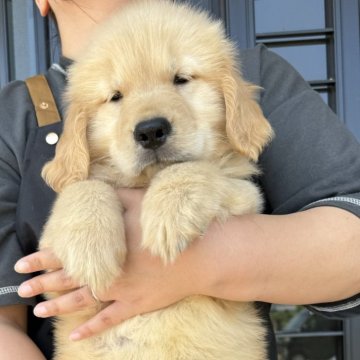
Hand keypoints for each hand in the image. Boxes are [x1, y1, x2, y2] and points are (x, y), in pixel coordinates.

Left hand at [15, 188, 200, 339]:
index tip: (24, 262)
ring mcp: (120, 291)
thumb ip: (116, 196)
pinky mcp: (135, 304)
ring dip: (59, 306)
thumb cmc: (167, 227)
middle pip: (68, 279)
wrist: (196, 255)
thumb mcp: (141, 202)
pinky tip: (74, 334)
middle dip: (43, 283)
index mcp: (106, 247)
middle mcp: (108, 272)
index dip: (44, 258)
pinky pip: (109, 319)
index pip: (67, 253)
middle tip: (22, 288)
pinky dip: (92, 328)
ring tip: (39, 310)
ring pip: (82, 301)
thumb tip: (98, 189)